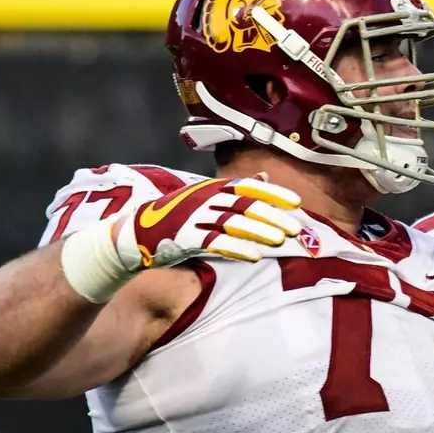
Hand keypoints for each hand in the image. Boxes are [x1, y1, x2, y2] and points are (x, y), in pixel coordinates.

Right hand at [112, 175, 302, 268]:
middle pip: (244, 206)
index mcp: (212, 188)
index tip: (296, 203)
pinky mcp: (184, 238)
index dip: (273, 194)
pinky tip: (255, 256)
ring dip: (258, 232)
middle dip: (271, 216)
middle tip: (295, 227)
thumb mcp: (208, 195)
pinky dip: (236, 248)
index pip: (247, 187)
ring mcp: (193, 218)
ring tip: (280, 240)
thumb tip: (266, 176)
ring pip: (232, 224)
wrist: (137, 231)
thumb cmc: (180, 213)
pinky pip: (214, 243)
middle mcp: (204, 199)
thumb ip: (238, 189)